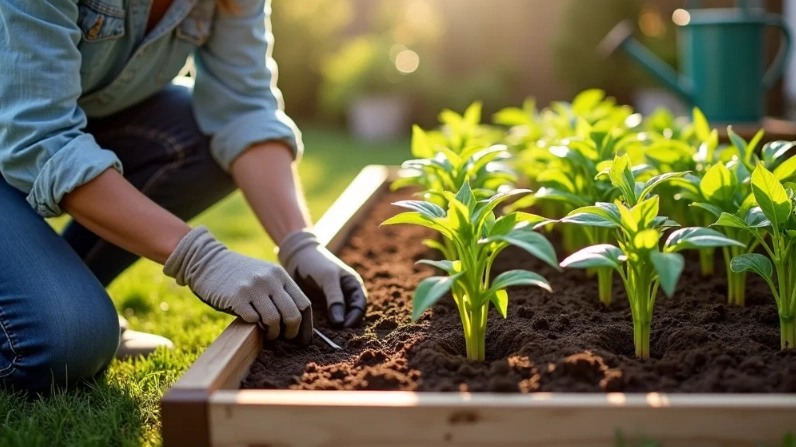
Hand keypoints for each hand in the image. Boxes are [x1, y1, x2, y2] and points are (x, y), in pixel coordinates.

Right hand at [164, 226, 312, 344]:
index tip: (303, 339)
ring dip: (272, 333)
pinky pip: (253, 320)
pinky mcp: (236, 296)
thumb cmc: (238, 275)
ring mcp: (253, 287)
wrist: (207, 261)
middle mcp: (270, 280)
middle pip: (292, 315)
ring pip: (274, 320)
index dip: (305, 326)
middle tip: (285, 339)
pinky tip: (251, 323)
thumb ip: (279, 293)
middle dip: (291, 333)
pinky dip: (254, 326)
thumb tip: (296, 324)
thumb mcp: (264, 276)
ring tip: (268, 334)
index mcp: (280, 275)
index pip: (303, 304)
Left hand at [278, 229, 366, 327]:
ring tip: (326, 335)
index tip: (343, 327)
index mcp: (353, 285)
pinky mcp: (321, 306)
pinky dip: (323, 326)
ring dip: (334, 327)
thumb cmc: (316, 262)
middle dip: (345, 325)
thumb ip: (335, 299)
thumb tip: (340, 322)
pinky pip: (325, 319)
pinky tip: (317, 330)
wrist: (296, 256)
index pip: (360, 306)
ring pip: (338, 319)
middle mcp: (346, 295)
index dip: (354, 317)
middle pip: (350, 315)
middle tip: (336, 335)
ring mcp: (333, 301)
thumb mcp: (328, 278)